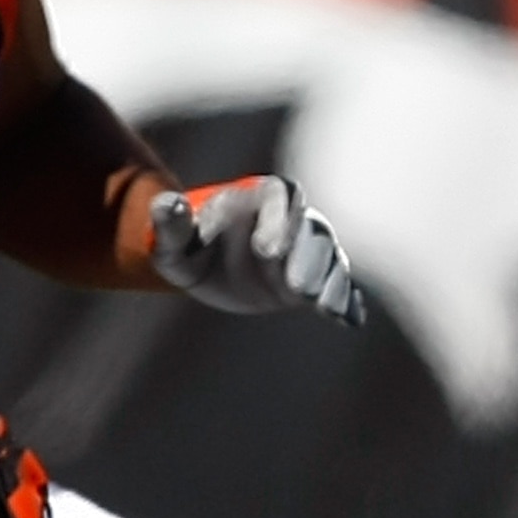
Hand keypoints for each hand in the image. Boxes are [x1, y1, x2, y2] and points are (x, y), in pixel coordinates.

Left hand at [147, 177, 367, 326]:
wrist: (207, 269)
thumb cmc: (189, 248)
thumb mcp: (173, 242)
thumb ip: (171, 223)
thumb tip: (167, 204)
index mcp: (259, 197)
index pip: (280, 196)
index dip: (278, 220)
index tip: (267, 251)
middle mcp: (291, 219)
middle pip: (312, 230)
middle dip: (308, 258)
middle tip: (298, 289)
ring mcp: (307, 250)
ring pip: (329, 258)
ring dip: (330, 282)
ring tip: (326, 308)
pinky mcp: (315, 279)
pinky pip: (338, 285)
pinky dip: (346, 301)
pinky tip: (351, 321)